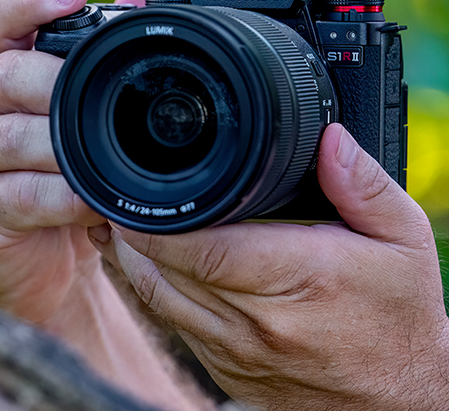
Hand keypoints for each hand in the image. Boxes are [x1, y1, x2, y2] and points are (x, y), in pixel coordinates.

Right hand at [0, 0, 102, 322]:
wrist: (33, 256)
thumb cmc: (54, 171)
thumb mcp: (77, 112)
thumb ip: (100, 51)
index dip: (29, 2)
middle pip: (1, 77)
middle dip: (55, 83)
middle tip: (101, 95)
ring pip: (7, 139)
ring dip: (61, 146)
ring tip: (105, 156)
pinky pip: (18, 197)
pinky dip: (61, 197)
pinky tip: (90, 200)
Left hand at [91, 123, 448, 409]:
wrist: (398, 404)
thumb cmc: (398, 320)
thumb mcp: (403, 241)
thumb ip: (362, 185)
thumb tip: (328, 138)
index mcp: (298, 277)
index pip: (203, 249)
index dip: (157, 223)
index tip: (133, 194)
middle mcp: (258, 319)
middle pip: (164, 270)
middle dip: (133, 232)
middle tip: (119, 196)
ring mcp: (235, 350)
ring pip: (158, 299)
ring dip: (132, 259)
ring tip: (123, 220)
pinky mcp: (224, 369)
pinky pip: (172, 323)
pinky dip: (153, 288)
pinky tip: (148, 260)